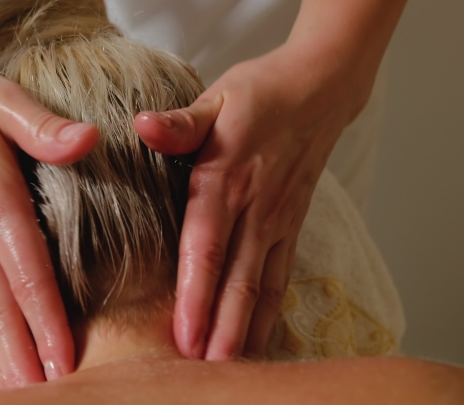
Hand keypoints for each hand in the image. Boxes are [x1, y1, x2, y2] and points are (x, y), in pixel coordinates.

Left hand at [135, 42, 371, 359]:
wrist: (320, 88)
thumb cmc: (260, 92)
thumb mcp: (215, 97)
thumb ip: (179, 122)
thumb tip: (142, 125)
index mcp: (225, 178)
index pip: (207, 247)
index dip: (195, 296)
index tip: (184, 337)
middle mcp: (255, 207)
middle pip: (237, 280)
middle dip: (220, 331)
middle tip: (203, 375)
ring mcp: (279, 220)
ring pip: (263, 287)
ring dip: (247, 331)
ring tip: (231, 372)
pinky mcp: (293, 224)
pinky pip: (283, 276)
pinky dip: (273, 312)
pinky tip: (262, 340)